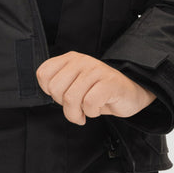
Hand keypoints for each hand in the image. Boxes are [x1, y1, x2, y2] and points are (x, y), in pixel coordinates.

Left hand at [36, 51, 155, 125]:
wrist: (130, 94)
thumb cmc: (99, 92)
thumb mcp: (75, 85)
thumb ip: (60, 85)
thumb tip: (49, 93)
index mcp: (70, 59)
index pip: (43, 74)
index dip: (50, 92)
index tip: (63, 96)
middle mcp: (81, 61)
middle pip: (55, 89)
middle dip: (64, 106)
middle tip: (77, 107)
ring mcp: (96, 70)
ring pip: (71, 98)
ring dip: (78, 113)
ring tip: (87, 111)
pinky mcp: (109, 82)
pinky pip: (89, 103)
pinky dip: (92, 113)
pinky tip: (98, 108)